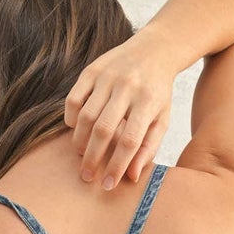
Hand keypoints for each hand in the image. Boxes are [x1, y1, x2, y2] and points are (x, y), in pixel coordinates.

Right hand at [63, 26, 175, 188]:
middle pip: (104, 130)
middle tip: (87, 177)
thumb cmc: (158, 92)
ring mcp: (108, 76)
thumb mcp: (162, 119)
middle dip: (93, 158)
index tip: (107, 184)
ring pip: (86, 116)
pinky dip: (71, 118)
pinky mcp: (93, 70)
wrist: (155, 49)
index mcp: (147, 102)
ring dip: (80, 141)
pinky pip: (74, 98)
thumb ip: (148, 148)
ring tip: (81, 155)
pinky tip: (76, 129)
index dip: (117, 166)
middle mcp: (127, 87)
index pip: (129, 141)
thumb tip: (131, 177)